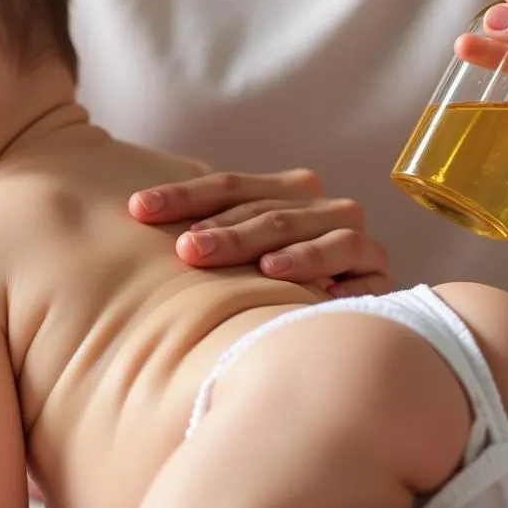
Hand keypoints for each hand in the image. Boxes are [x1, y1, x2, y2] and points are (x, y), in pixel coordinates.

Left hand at [129, 169, 390, 296]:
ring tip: (260, 267)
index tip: (137, 209)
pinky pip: (356, 260)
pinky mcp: (375, 269)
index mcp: (282, 191)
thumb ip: (204, 234)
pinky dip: (331, 271)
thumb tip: (133, 218)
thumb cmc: (275, 285)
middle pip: (265, 210)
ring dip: (282, 247)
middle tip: (188, 250)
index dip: (183, 195)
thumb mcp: (239, 256)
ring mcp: (348, 234)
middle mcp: (317, 205)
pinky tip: (307, 287)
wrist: (343, 321)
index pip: (227, 186)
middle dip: (225, 230)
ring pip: (311, 231)